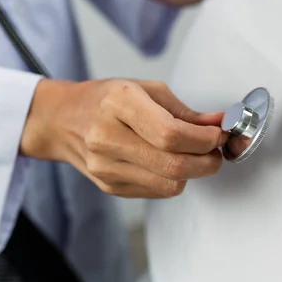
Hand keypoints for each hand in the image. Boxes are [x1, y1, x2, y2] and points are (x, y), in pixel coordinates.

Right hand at [20, 79, 227, 197]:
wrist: (62, 120)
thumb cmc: (105, 99)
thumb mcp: (146, 89)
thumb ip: (185, 111)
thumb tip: (219, 124)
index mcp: (119, 104)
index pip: (171, 134)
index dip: (204, 140)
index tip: (218, 135)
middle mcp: (107, 138)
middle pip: (173, 165)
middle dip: (207, 161)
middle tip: (215, 150)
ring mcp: (105, 167)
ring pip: (169, 184)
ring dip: (193, 173)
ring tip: (196, 156)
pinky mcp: (109, 186)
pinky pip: (156, 191)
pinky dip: (173, 179)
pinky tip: (171, 162)